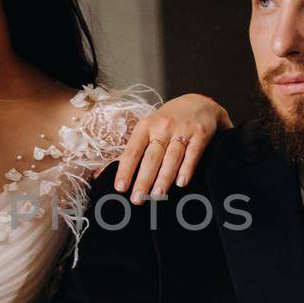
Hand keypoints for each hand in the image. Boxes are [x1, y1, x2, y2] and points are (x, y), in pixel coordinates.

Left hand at [108, 94, 232, 198]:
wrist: (198, 103)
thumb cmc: (167, 122)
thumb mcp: (147, 129)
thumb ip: (130, 152)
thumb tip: (103, 173)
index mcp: (145, 126)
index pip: (133, 150)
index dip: (126, 169)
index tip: (120, 188)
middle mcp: (163, 127)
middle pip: (151, 157)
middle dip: (143, 179)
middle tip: (137, 199)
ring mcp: (182, 130)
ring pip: (172, 157)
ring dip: (164, 177)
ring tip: (157, 195)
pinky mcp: (200, 134)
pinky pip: (192, 153)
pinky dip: (186, 168)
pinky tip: (181, 183)